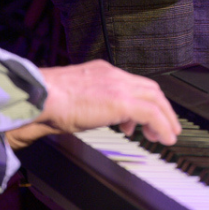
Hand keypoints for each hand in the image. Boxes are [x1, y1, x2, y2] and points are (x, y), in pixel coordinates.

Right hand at [4, 60, 180, 148]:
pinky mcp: (121, 101)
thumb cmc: (46, 100)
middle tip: (165, 127)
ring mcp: (118, 86)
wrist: (41, 96)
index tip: (140, 121)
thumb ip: (87, 104)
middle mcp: (113, 74)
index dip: (142, 101)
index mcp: (101, 71)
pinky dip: (162, 126)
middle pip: (150, 89)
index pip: (132, 83)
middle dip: (162, 108)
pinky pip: (152, 114)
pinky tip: (164, 138)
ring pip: (156, 99)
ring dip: (165, 118)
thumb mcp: (72, 97)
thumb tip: (89, 117)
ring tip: (167, 135)